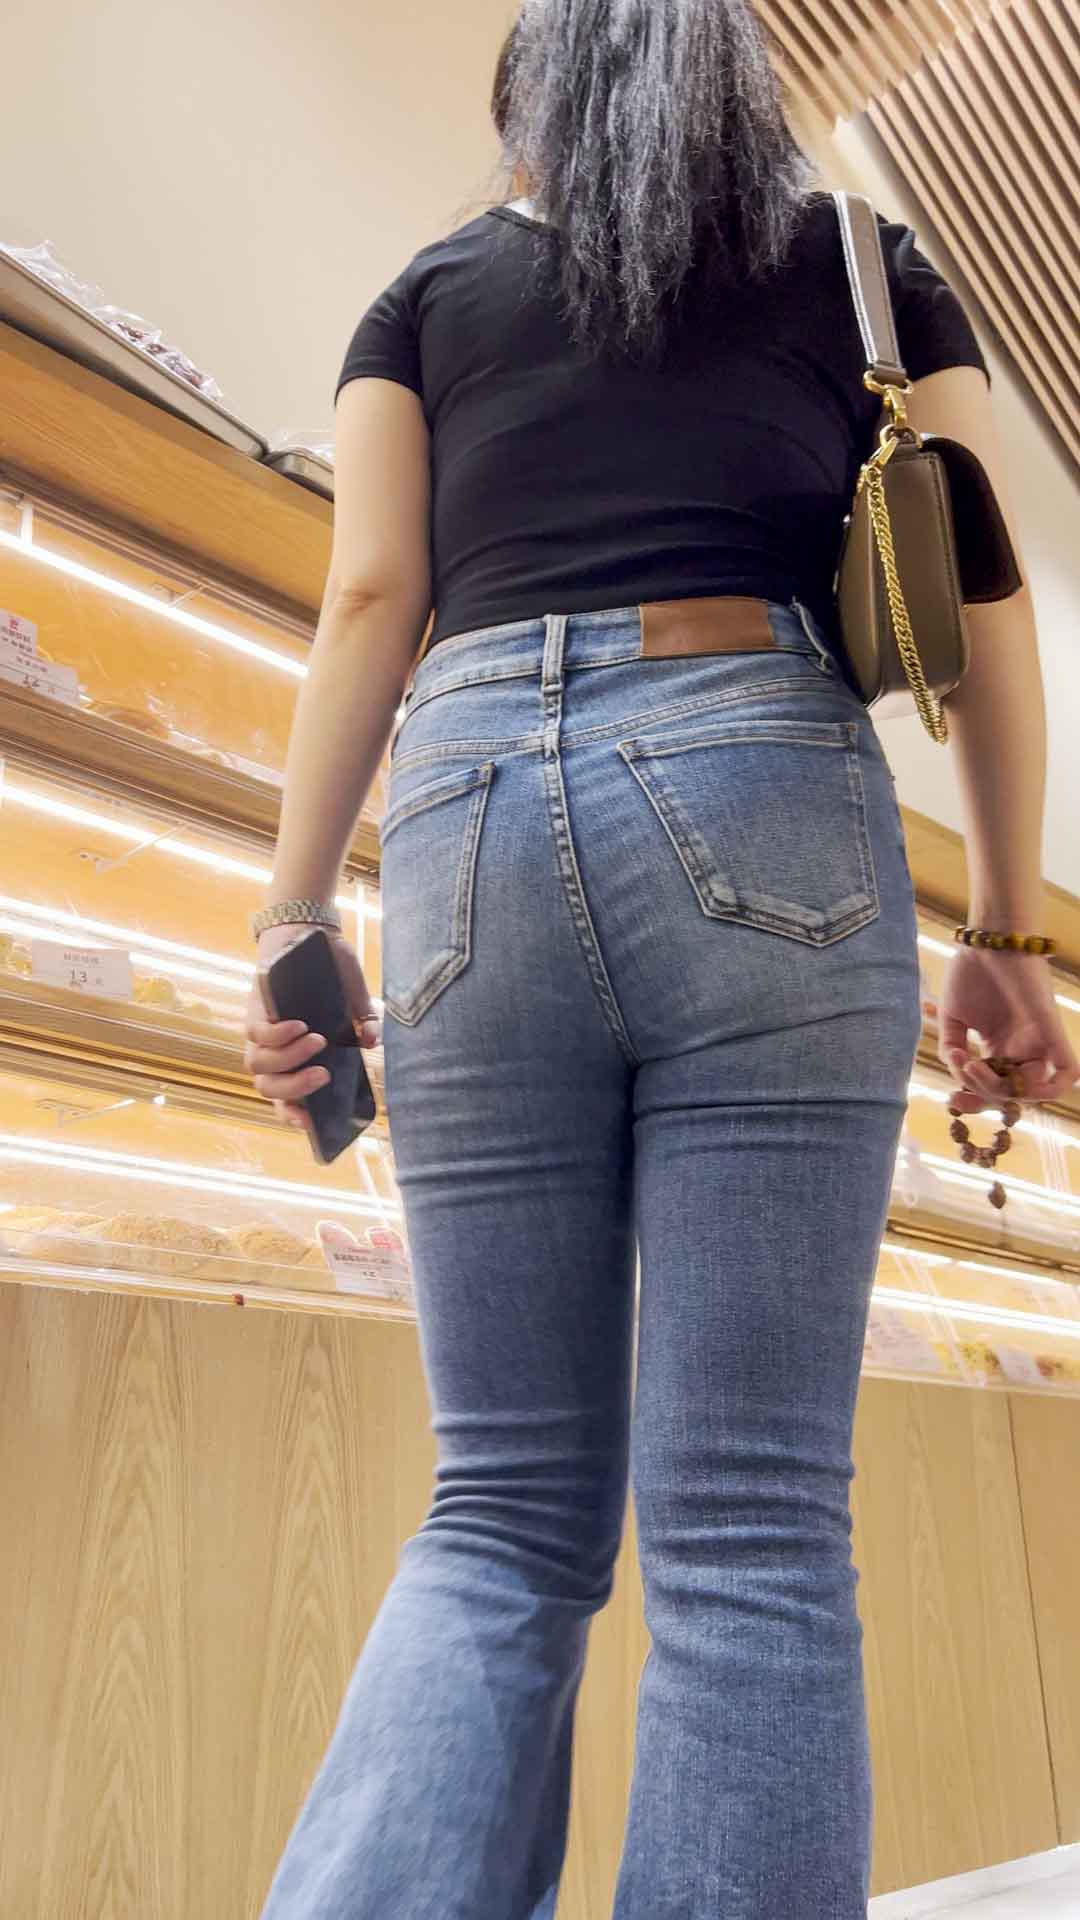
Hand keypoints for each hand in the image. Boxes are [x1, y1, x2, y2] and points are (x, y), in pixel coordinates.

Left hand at [245, 926, 379, 1130]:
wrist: (311, 933)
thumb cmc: (331, 971)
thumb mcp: (354, 999)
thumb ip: (364, 1023)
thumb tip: (371, 1042)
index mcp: (293, 1057)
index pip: (283, 1098)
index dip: (291, 1115)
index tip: (311, 1123)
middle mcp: (272, 1050)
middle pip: (267, 1088)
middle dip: (295, 1088)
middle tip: (323, 1075)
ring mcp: (260, 1031)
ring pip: (257, 1066)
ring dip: (289, 1059)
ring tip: (317, 1041)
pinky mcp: (255, 1009)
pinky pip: (256, 1034)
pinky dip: (278, 1036)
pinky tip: (300, 1026)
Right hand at [938, 946, 1078, 1111]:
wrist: (989, 941)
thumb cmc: (971, 971)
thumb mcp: (953, 1016)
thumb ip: (952, 1046)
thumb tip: (956, 1070)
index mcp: (1000, 1046)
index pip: (993, 1087)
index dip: (975, 1100)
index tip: (951, 1099)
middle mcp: (1021, 1048)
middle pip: (1011, 1093)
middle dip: (981, 1095)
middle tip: (958, 1080)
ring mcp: (1038, 1041)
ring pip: (1033, 1089)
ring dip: (999, 1089)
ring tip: (971, 1065)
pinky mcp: (1051, 1030)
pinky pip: (1068, 1070)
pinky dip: (1054, 1087)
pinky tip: (1022, 1085)